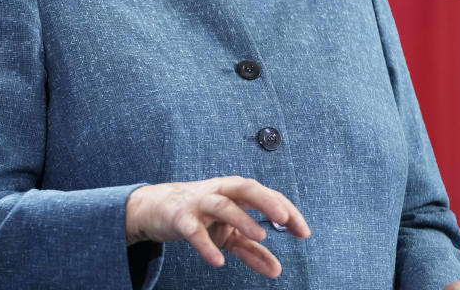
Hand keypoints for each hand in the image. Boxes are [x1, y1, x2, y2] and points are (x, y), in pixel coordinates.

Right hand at [125, 176, 309, 277]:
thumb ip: (252, 251)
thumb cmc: (199, 215)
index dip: (287, 211)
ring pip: (222, 205)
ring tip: (260, 236)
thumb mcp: (228, 233)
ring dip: (241, 218)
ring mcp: (198, 203)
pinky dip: (205, 245)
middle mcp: (219, 192)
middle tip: (284, 218)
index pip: (266, 195)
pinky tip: (218, 261)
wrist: (156, 207)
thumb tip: (277, 270)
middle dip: (266, 201)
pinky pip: (193, 230)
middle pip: (245, 188)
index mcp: (235, 192)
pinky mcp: (180, 218)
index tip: (303, 233)